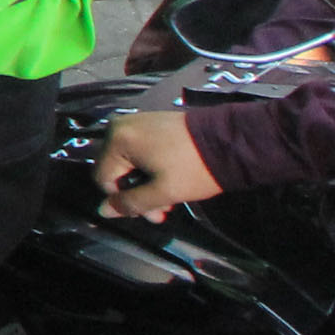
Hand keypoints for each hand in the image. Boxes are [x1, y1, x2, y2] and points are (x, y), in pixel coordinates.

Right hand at [95, 108, 220, 220]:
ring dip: (146, 184)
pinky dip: (151, 167)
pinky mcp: (152, 123)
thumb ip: (130, 203)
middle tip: (163, 211)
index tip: (151, 213)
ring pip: (129, 162)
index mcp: (118, 139)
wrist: (231, 141)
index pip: (103, 178)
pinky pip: (139, 150)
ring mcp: (137, 122)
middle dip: (138, 194)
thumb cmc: (194, 167)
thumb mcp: (163, 192)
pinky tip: (169, 179)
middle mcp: (120, 125)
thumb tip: (103, 211)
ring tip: (169, 198)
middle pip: (116, 170)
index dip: (123, 200)